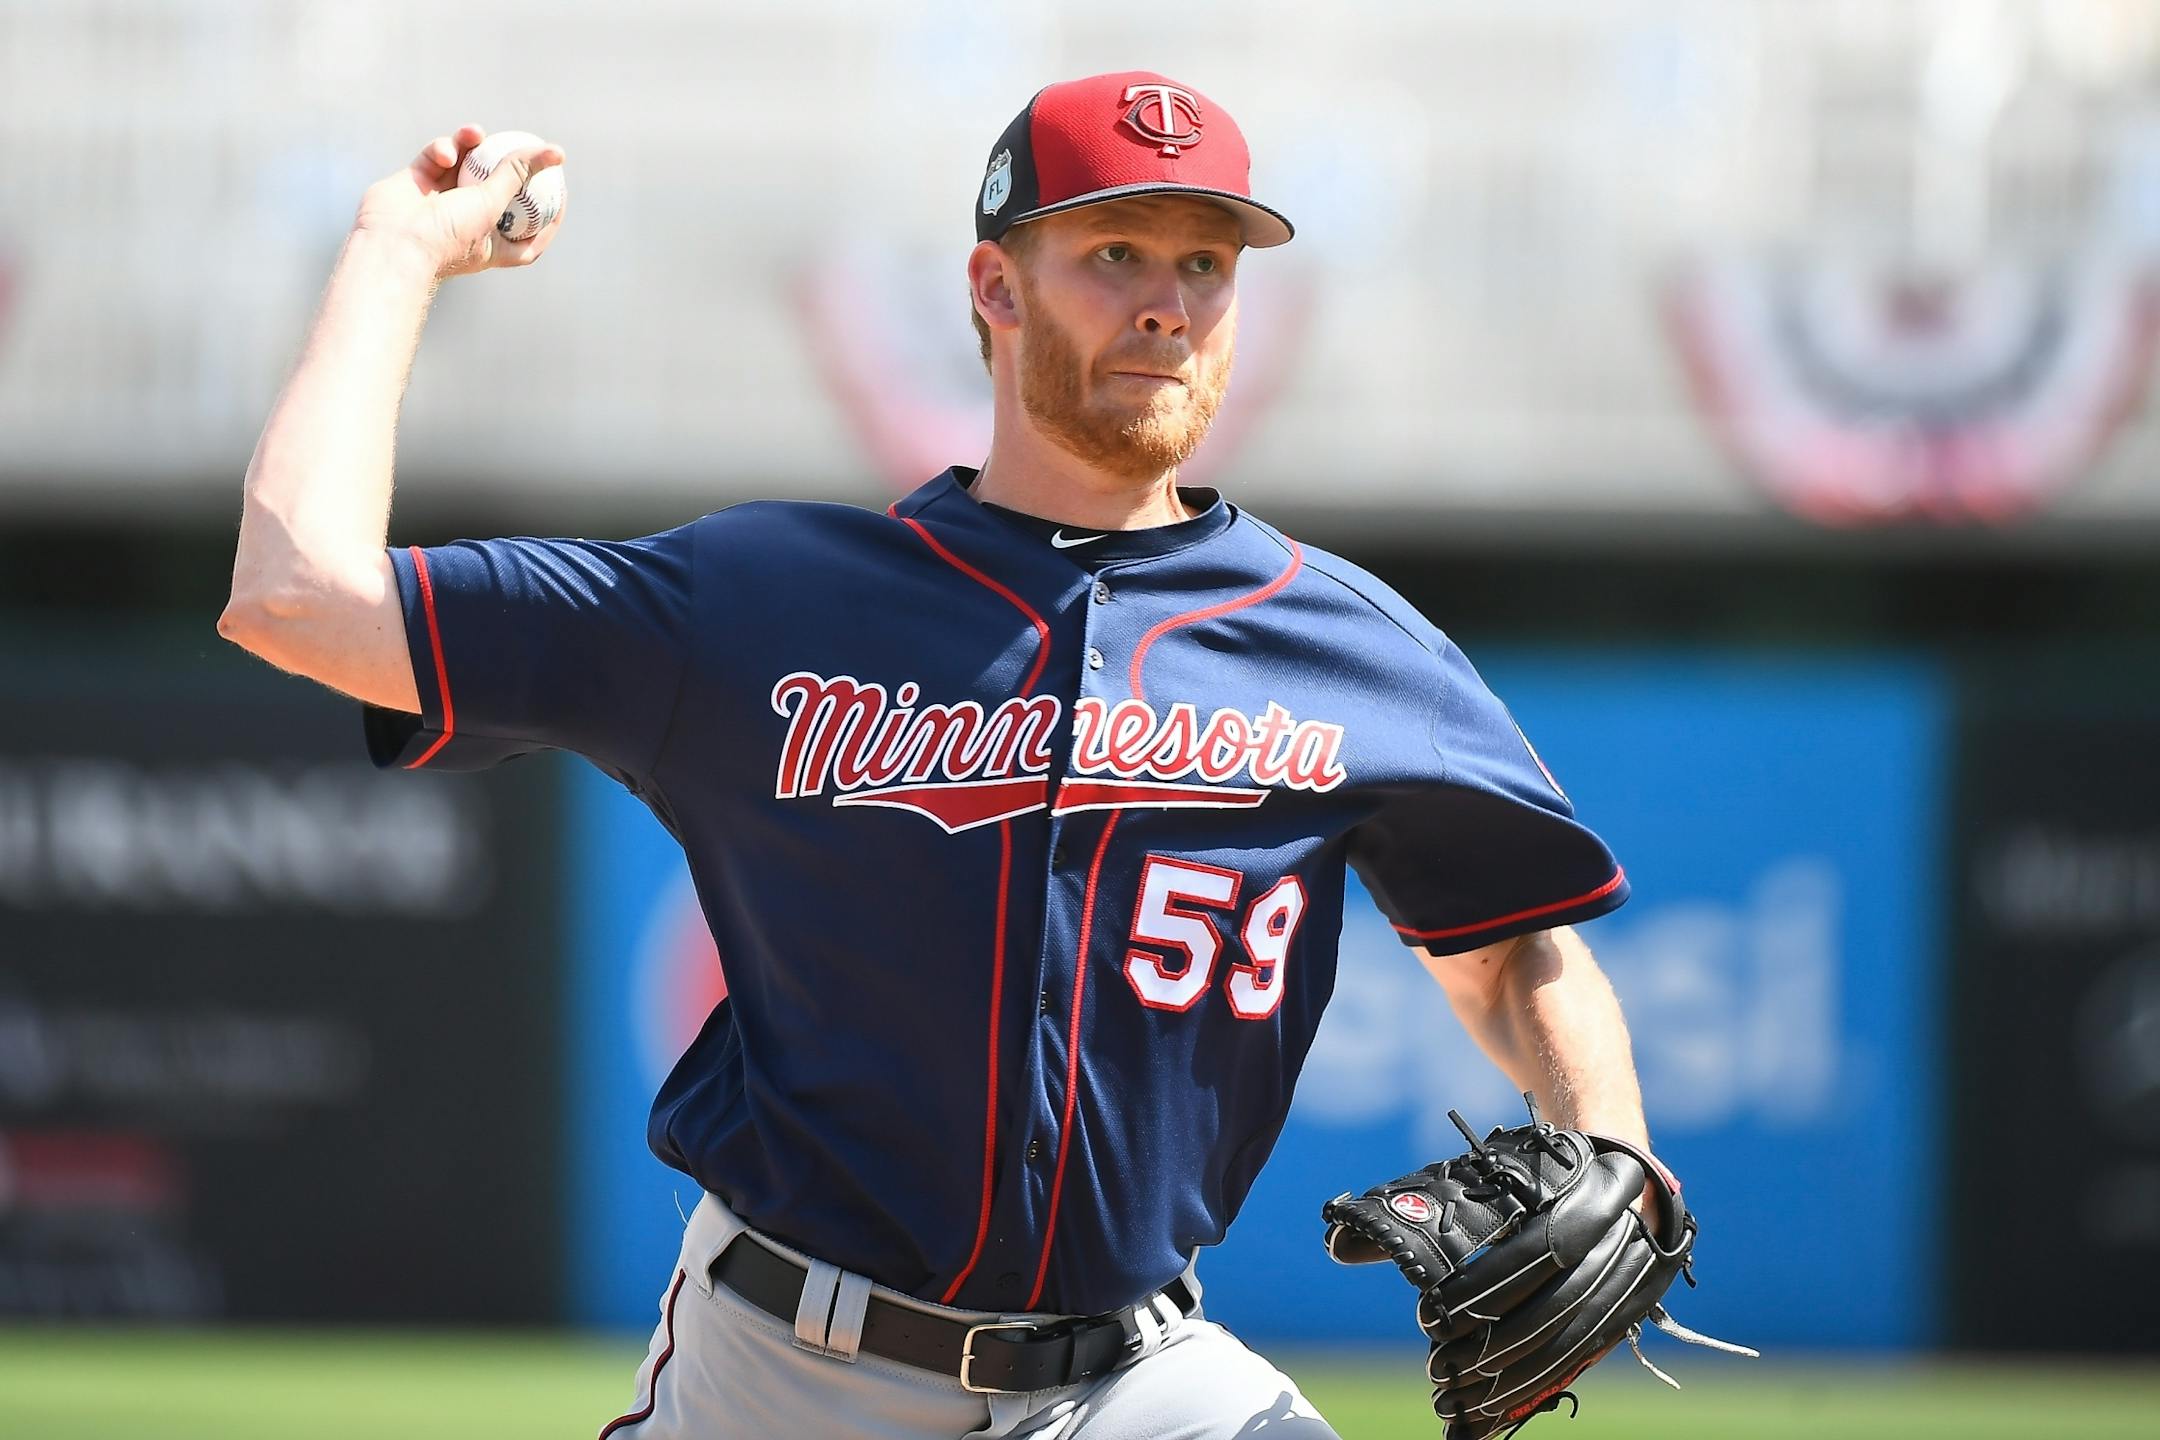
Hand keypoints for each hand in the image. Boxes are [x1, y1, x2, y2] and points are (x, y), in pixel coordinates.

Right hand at [352, 125, 565, 280]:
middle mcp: (467, 222)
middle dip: (505, 165)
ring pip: (464, 164)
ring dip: (470, 145)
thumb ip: (516, 175)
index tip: (562, 193)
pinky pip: (435, 157)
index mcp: (491, 243)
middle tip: (519, 144)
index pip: (528, 233)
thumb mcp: (492, 205)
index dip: (546, 216)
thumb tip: (551, 153)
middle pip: (495, 189)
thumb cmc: (448, 236)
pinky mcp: (416, 181)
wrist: (394, 245)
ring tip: (475, 133)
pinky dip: (442, 150)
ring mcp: (440, 200)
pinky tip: (445, 154)